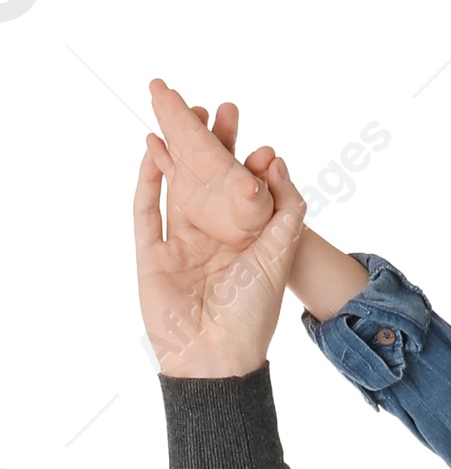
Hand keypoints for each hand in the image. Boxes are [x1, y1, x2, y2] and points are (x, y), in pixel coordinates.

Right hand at [135, 78, 304, 375]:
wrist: (215, 360)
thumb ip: (287, 212)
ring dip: (177, 152)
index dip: (245, 160)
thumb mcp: (279, 258)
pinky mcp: (152, 256)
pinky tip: (152, 150)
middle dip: (210, 144)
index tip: (251, 133)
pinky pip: (146, 211)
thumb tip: (280, 163)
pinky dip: (147, 181)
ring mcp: (179, 246)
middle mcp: (211, 240)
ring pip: (176, 187)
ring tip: (182, 113)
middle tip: (215, 109)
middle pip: (207, 182)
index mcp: (243, 242)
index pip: (242, 190)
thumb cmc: (251, 317)